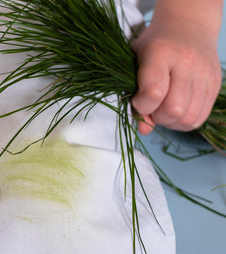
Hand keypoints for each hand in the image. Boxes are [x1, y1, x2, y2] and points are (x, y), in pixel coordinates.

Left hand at [131, 0, 222, 134]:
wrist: (187, 26)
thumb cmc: (154, 46)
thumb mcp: (136, 63)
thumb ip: (134, 96)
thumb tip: (143, 130)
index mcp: (161, 53)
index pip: (154, 93)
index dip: (141, 106)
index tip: (138, 100)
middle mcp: (187, 63)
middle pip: (173, 110)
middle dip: (157, 117)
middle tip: (152, 106)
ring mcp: (205, 74)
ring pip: (188, 118)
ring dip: (171, 122)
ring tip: (163, 109)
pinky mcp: (215, 85)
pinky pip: (200, 117)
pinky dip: (184, 122)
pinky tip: (176, 109)